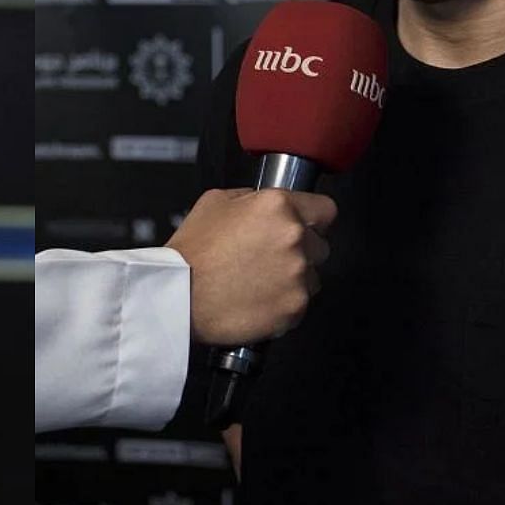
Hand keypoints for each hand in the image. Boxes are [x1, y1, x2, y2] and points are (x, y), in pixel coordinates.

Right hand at [167, 188, 336, 345]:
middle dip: (301, 251)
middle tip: (269, 259)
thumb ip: (250, 197)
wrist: (178, 297)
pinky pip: (301, 304)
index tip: (305, 227)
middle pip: (320, 244)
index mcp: (278, 206)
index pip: (326, 209)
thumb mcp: (214, 202)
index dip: (313, 218)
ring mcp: (297, 274)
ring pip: (313, 276)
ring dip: (294, 279)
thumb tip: (264, 202)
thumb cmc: (191, 253)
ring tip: (259, 282)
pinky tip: (258, 299)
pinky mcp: (294, 307)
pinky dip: (284, 304)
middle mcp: (294, 237)